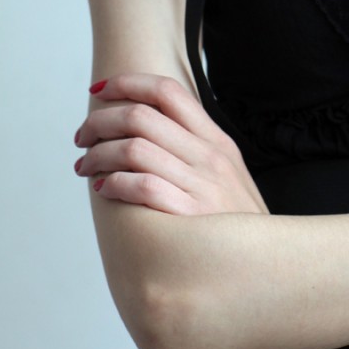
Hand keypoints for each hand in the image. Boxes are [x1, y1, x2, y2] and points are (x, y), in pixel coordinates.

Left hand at [74, 73, 268, 216]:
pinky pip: (143, 186)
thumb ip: (196, 149)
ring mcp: (202, 185)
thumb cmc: (236, 222)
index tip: (100, 89)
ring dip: (98, 154)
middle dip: (100, 121)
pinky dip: (114, 183)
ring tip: (85, 166)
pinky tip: (104, 189)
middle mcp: (209, 156)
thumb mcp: (229, 173)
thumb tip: (150, 129)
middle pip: (140, 116)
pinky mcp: (190, 216)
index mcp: (216, 140)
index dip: (128, 83)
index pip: (167, 91)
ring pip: (134, 149)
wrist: (266, 265)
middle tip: (83, 137)